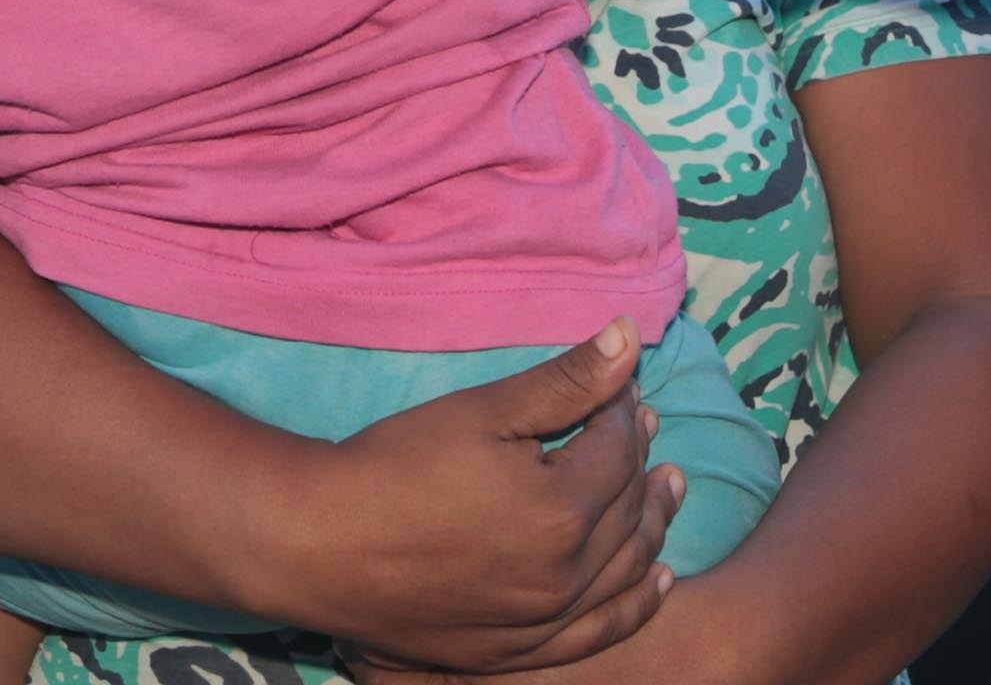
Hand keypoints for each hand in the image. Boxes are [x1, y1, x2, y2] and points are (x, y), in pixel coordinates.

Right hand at [276, 322, 684, 672]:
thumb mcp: (482, 411)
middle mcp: (567, 574)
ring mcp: (545, 622)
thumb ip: (564, 381)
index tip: (619, 383)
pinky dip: (638, 603)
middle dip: (642, 460)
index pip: (618, 448)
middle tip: (648, 425)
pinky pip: (601, 631)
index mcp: (563, 510)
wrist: (322, 547)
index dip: (623, 408)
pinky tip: (658, 579)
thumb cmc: (395, 467)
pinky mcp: (519, 652)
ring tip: (668, 489)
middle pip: (628, 508)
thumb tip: (628, 339)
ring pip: (627, 570)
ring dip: (654, 525)